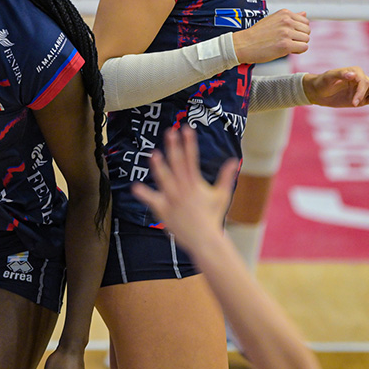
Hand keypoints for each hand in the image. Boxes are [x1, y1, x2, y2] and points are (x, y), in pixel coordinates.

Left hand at [131, 127, 239, 251]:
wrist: (204, 239)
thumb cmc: (213, 217)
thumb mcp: (222, 195)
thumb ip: (226, 176)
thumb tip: (233, 161)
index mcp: (196, 184)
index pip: (192, 159)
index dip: (189, 143)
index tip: (186, 129)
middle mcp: (184, 189)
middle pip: (178, 164)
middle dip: (174, 147)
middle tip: (170, 131)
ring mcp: (173, 199)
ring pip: (164, 179)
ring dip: (159, 166)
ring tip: (154, 154)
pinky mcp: (164, 210)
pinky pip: (152, 200)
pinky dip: (144, 194)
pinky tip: (135, 187)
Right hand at [231, 9, 309, 63]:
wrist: (243, 44)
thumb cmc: (256, 34)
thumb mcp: (273, 20)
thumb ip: (290, 17)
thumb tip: (304, 13)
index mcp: (284, 13)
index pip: (305, 21)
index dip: (299, 30)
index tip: (289, 35)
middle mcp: (287, 21)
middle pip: (307, 30)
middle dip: (300, 37)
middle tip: (288, 41)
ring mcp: (286, 33)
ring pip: (306, 39)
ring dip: (298, 44)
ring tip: (286, 46)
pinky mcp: (286, 45)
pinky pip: (303, 48)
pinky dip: (298, 51)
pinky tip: (287, 50)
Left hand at [302, 66, 368, 107]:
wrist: (318, 92)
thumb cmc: (322, 82)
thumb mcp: (328, 77)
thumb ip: (340, 74)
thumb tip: (353, 75)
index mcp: (355, 71)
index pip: (363, 81)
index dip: (361, 91)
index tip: (354, 103)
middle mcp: (361, 79)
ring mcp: (362, 89)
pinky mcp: (362, 98)